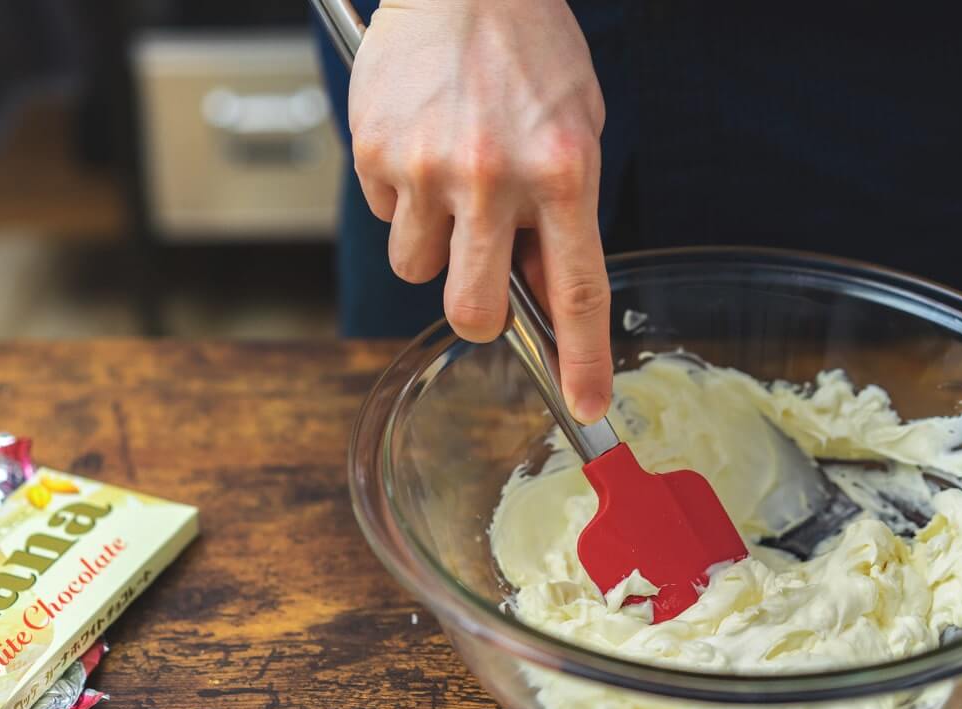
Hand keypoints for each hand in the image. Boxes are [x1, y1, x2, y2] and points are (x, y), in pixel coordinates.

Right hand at [349, 0, 611, 422]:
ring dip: (434, 243)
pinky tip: (420, 143)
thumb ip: (563, 215)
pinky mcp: (375, 149)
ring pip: (415, 266)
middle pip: (471, 310)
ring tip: (449, 179)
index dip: (583, 360)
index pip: (577, 291)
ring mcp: (427, 165)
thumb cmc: (531, 49)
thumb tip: (540, 291)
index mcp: (561, 170)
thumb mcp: (577, 129)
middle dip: (477, 314)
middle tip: (483, 279)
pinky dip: (402, 194)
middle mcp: (493, 176)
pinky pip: (385, 211)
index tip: (586, 407)